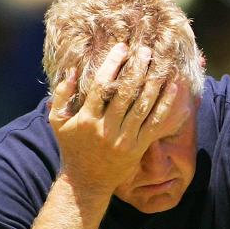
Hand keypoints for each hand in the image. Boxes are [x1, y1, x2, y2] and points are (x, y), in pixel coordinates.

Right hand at [48, 42, 183, 198]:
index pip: (101, 86)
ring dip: (153, 84)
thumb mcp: (58, 122)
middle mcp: (106, 129)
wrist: (88, 181)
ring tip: (160, 65)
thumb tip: (70, 70)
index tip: (122, 48)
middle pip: (125, 93)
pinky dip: (165, 106)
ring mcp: (124, 139)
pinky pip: (155, 124)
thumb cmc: (72, 147)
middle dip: (136, 70)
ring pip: (142, 107)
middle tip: (146, 51)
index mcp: (86, 119)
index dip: (112, 64)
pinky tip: (172, 89)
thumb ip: (61, 95)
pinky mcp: (139, 147)